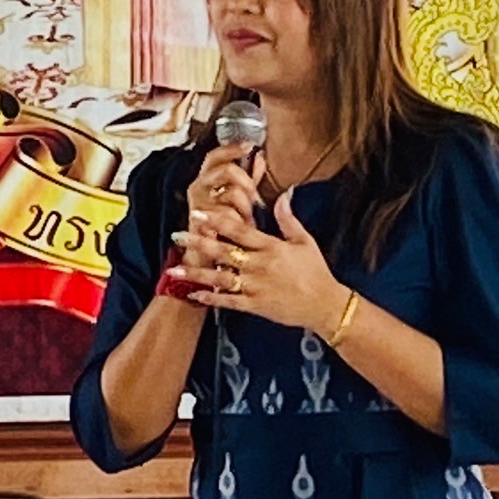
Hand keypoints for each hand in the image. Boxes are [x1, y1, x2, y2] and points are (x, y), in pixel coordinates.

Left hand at [170, 189, 347, 334]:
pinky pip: (228, 301)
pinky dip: (210, 298)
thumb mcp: (304, 241)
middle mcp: (260, 266)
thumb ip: (288, 218)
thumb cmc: (316, 271)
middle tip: (177, 235)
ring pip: (220, 278)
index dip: (217, 220)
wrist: (325, 305)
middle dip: (199, 243)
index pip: (239, 229)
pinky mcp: (255, 306)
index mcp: (271, 247)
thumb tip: (283, 192)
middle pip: (223, 251)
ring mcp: (256, 287)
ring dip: (196, 273)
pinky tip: (194, 294)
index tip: (198, 213)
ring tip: (174, 268)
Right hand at [180, 142, 264, 268]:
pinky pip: (229, 215)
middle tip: (253, 196)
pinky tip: (241, 228)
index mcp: (205, 179)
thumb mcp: (238, 197)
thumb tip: (260, 156)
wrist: (208, 256)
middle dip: (246, 182)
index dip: (231, 149)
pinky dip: (240, 221)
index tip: (249, 145)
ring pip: (232, 193)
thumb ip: (248, 177)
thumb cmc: (225, 225)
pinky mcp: (201, 222)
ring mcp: (199, 205)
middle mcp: (198, 188)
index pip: (215, 156)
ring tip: (246, 218)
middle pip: (227, 170)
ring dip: (245, 207)